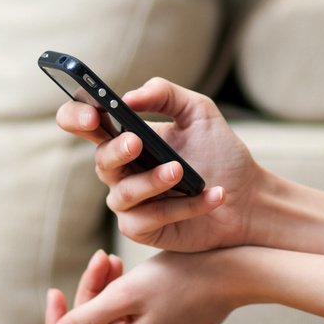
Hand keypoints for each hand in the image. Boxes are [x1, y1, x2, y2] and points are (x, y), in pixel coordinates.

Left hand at [46, 250, 234, 323]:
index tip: (55, 291)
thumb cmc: (179, 279)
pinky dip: (125, 301)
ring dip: (105, 293)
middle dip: (87, 297)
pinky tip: (130, 271)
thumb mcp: (125, 294)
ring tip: (113, 259)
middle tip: (102, 257)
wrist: (232, 275)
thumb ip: (85, 319)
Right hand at [56, 78, 264, 252]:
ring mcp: (130, 201)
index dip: (76, 116)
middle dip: (116, 150)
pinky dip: (181, 207)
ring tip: (180, 170)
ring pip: (123, 194)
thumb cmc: (219, 152)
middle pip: (100, 160)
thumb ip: (165, 94)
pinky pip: (147, 220)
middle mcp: (121, 169)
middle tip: (136, 141)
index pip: (82, 122)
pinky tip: (211, 196)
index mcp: (124, 135)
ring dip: (152, 181)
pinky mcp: (143, 229)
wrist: (248, 195)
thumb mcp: (198, 111)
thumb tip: (129, 98)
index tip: (92, 114)